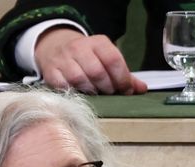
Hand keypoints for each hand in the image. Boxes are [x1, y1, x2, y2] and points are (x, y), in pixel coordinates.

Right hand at [33, 27, 147, 94]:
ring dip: (91, 92)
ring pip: (80, 79)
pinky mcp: (51, 71)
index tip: (126, 90)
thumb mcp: (105, 58)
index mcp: (98, 43)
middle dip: (107, 87)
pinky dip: (74, 93)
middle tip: (110, 93)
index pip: (113, 60)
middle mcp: (80, 48)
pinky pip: (63, 86)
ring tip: (96, 94)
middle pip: (97, 72)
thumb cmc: (87, 58)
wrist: (55, 46)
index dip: (122, 78)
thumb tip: (142, 89)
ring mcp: (64, 59)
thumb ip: (124, 75)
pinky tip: (80, 95)